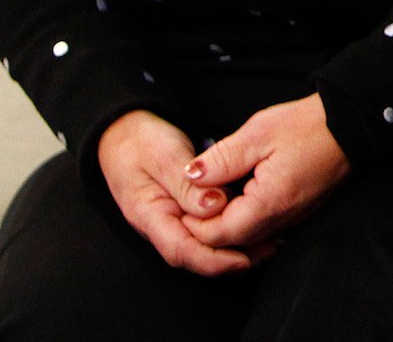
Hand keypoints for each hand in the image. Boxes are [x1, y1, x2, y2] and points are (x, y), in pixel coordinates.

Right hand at [97, 109, 255, 275]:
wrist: (124, 131)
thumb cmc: (139, 141)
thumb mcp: (163, 156)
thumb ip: (186, 184)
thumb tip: (214, 207)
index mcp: (149, 215)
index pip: (181, 250)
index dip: (214, 260)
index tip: (245, 259)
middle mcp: (161, 224)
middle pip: (195, 254)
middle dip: (230, 259)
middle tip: (268, 249)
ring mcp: (172, 218)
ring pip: (203, 245)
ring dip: (233, 247)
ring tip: (267, 243)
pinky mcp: (184, 210)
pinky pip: (206, 228)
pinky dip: (228, 231)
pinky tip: (253, 226)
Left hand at [179, 94, 348, 250]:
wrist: (352, 122)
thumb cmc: (308, 125)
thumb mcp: (257, 133)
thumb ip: (220, 159)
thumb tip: (190, 178)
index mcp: (268, 204)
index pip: (218, 235)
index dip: (192, 223)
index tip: (180, 201)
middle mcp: (282, 219)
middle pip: (231, 242)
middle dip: (206, 226)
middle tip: (189, 199)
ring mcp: (293, 218)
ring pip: (248, 237)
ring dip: (225, 222)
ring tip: (212, 195)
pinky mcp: (299, 211)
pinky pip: (264, 227)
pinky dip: (245, 217)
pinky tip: (238, 193)